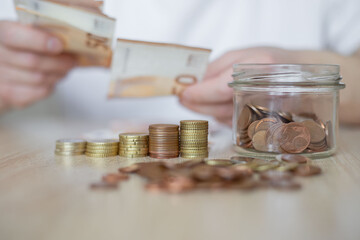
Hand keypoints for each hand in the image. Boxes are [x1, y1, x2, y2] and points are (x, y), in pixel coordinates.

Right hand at [0, 21, 75, 110]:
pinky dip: (51, 85)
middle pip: (32, 61)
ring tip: (65, 69)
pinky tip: (54, 79)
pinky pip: (39, 91)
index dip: (38, 40)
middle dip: (58, 62)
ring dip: (58, 74)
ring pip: (39, 78)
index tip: (59, 45)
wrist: (3, 74)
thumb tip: (70, 42)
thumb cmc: (18, 50)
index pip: (14, 36)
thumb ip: (41, 35)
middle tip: (73, 60)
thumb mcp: (25, 35)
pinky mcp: (8, 95)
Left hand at [179, 47, 295, 125]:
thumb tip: (194, 84)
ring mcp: (267, 111)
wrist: (303, 74)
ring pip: (226, 118)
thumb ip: (217, 68)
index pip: (222, 87)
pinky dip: (220, 116)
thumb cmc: (270, 60)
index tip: (183, 94)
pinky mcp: (265, 123)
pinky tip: (214, 108)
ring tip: (194, 103)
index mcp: (261, 68)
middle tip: (182, 100)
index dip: (200, 93)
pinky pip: (235, 122)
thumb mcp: (242, 54)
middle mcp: (265, 92)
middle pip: (221, 107)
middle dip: (198, 105)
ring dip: (206, 111)